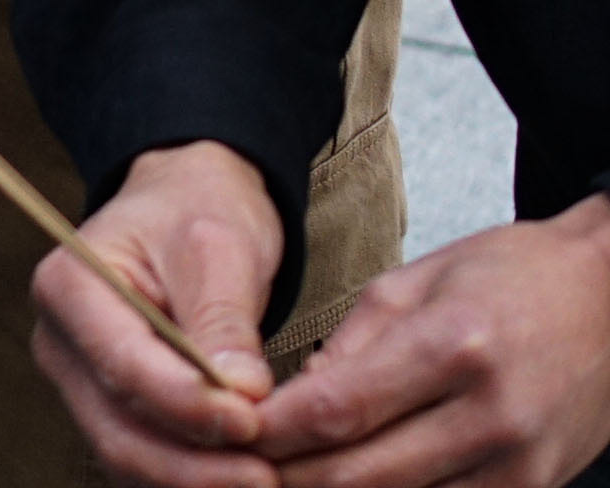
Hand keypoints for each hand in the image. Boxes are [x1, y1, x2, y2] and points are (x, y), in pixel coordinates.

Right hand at [33, 141, 287, 484]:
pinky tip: (242, 476)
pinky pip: (146, 460)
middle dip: (192, 465)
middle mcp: (61, 342)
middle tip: (268, 476)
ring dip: (195, 480)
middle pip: (117, 428)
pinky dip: (192, 477)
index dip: (185, 403)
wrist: (184, 205)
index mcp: (68, 286)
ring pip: (130, 455)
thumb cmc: (196, 212)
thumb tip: (242, 394)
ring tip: (266, 481)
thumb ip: (224, 321)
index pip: (122, 363)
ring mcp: (80, 382)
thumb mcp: (218, 248)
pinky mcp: (111, 408)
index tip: (251, 422)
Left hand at [250, 196, 609, 487]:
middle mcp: (492, 416)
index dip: (271, 431)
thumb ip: (348, 345)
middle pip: (360, 476)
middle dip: (288, 476)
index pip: (338, 411)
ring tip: (286, 475)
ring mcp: (520, 465)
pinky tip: (353, 482)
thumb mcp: (415, 283)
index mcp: (453, 347)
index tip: (225, 430)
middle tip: (236, 465)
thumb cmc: (510, 278)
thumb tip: (290, 403)